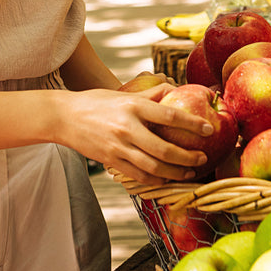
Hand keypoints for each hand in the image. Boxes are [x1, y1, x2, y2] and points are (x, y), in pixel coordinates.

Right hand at [56, 85, 211, 185]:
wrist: (63, 117)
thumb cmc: (95, 102)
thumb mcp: (122, 94)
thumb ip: (149, 95)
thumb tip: (175, 90)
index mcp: (132, 106)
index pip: (170, 115)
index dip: (192, 124)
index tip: (208, 129)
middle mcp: (127, 127)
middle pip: (165, 149)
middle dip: (188, 157)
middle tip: (202, 158)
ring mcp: (118, 147)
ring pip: (154, 168)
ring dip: (176, 173)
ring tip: (190, 173)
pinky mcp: (111, 161)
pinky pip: (139, 176)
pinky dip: (156, 181)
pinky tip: (168, 180)